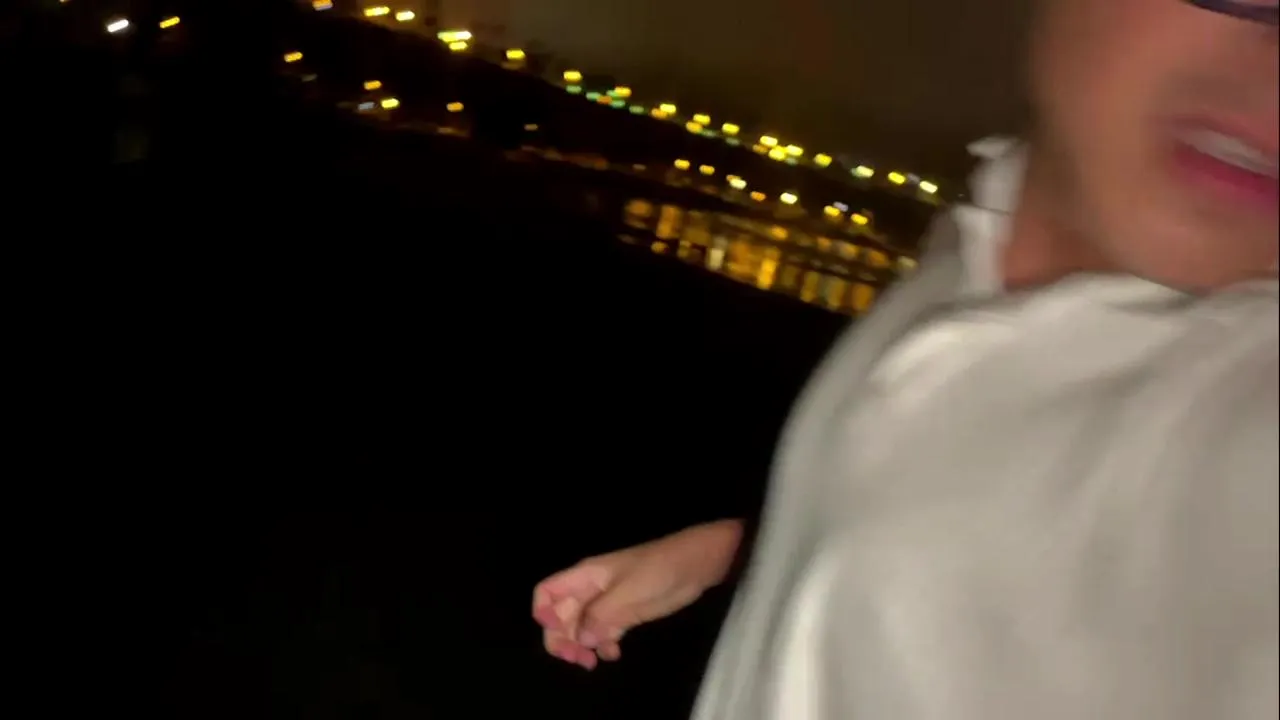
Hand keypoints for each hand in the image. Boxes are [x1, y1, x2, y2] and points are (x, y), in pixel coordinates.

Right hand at [531, 519, 742, 669]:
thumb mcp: (628, 592)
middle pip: (562, 616)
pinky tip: (614, 653)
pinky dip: (603, 645)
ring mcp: (608, 603)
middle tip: (576, 658)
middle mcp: (591, 590)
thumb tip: (580, 638)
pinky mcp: (625, 614)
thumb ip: (601, 615)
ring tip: (592, 662)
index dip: (544, 614)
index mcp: (585, 577)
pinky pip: (604, 633)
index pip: (548, 592)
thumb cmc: (658, 571)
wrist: (695, 565)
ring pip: (582, 628)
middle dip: (562, 638)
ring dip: (582, 646)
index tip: (557, 634)